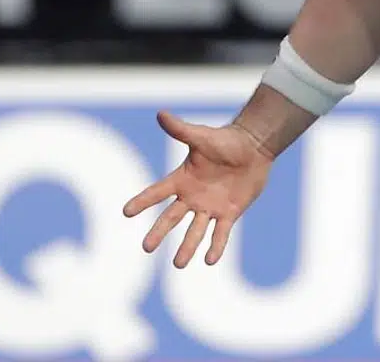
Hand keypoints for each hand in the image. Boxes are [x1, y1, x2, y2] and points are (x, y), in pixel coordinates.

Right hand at [123, 110, 274, 267]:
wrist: (253, 147)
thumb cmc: (225, 140)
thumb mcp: (202, 136)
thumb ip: (181, 129)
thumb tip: (161, 114)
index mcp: (182, 179)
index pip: (157, 192)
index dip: (142, 201)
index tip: (126, 212)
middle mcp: (192, 196)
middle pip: (172, 218)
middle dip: (159, 232)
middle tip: (146, 247)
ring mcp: (210, 206)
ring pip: (195, 230)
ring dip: (187, 247)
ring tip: (179, 265)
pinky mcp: (229, 212)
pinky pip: (221, 233)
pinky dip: (216, 246)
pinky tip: (209, 260)